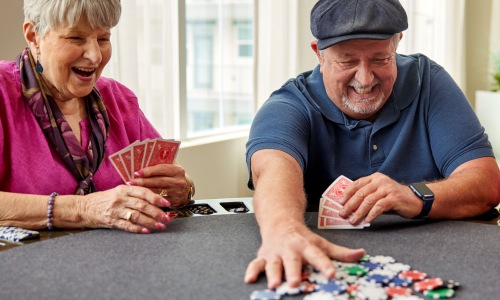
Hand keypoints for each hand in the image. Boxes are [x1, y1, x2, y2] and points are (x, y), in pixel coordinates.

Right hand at [83, 185, 171, 232]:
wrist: (83, 208)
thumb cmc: (104, 199)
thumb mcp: (118, 191)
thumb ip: (134, 193)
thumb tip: (155, 197)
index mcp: (124, 189)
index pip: (143, 192)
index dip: (156, 198)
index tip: (167, 203)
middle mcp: (120, 199)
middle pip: (142, 205)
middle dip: (157, 212)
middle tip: (167, 218)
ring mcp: (115, 211)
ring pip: (137, 216)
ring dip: (151, 222)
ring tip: (161, 226)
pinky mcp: (111, 221)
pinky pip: (127, 226)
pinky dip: (138, 229)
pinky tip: (147, 231)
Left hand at [128, 163, 191, 206]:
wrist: (185, 190)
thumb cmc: (174, 176)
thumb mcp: (172, 167)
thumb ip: (161, 163)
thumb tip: (144, 159)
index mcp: (178, 170)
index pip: (161, 169)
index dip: (148, 171)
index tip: (137, 172)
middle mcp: (179, 182)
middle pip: (158, 181)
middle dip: (143, 182)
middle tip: (131, 182)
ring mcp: (177, 193)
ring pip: (157, 192)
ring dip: (143, 191)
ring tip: (132, 189)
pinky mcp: (174, 202)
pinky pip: (158, 201)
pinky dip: (148, 199)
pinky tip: (140, 197)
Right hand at [244, 220, 365, 288]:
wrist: (280, 221)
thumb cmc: (302, 237)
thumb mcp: (321, 242)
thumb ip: (340, 252)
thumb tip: (361, 254)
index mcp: (306, 245)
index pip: (317, 255)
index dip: (324, 264)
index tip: (331, 274)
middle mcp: (290, 249)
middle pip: (292, 261)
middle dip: (292, 272)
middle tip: (294, 282)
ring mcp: (275, 252)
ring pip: (273, 264)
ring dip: (273, 274)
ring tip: (274, 284)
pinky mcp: (264, 256)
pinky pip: (256, 263)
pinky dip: (252, 271)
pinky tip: (249, 279)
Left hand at [339, 172, 421, 223]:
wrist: (415, 200)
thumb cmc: (393, 198)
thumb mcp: (379, 194)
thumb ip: (367, 196)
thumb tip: (349, 207)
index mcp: (374, 178)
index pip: (357, 184)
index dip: (347, 193)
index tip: (340, 203)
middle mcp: (380, 181)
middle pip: (361, 193)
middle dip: (350, 205)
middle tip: (343, 214)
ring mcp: (388, 189)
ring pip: (369, 200)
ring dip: (359, 212)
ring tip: (353, 220)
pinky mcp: (394, 198)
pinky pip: (380, 206)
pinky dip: (372, 214)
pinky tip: (367, 220)